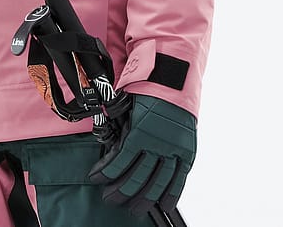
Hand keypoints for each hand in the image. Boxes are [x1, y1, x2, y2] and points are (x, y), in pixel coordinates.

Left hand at [88, 93, 195, 215]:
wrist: (173, 72)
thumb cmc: (146, 82)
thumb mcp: (124, 100)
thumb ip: (118, 122)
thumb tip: (108, 139)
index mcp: (138, 130)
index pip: (119, 161)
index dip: (105, 173)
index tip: (95, 179)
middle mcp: (157, 143)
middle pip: (137, 177)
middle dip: (121, 191)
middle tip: (111, 199)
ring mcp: (174, 148)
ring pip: (158, 182)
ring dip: (144, 197)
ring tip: (133, 209)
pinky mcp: (187, 149)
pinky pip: (180, 176)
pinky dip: (172, 192)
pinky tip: (164, 204)